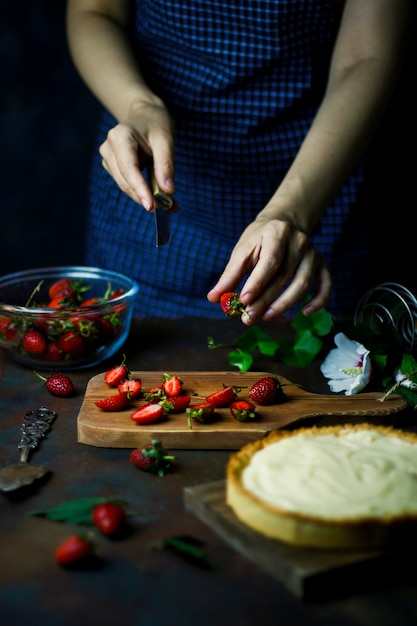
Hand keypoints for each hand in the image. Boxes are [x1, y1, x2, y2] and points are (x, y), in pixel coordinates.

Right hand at [99, 102, 175, 209]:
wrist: (145, 116)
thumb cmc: (156, 125)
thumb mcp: (166, 140)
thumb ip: (166, 165)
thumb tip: (167, 191)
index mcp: (120, 137)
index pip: (128, 168)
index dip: (139, 189)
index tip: (151, 206)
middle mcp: (108, 148)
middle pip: (125, 181)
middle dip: (146, 197)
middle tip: (170, 208)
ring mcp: (108, 159)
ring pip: (126, 187)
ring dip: (146, 197)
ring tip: (170, 204)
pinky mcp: (112, 168)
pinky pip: (128, 185)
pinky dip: (143, 193)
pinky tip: (159, 196)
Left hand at [207, 218, 331, 324]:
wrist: (284, 223)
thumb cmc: (259, 240)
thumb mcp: (242, 251)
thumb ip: (230, 275)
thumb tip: (213, 298)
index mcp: (277, 232)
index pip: (270, 261)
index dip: (257, 282)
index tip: (243, 300)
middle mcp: (299, 241)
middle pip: (284, 276)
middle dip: (265, 299)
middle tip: (249, 317)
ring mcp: (313, 254)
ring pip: (303, 283)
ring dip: (285, 304)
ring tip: (266, 317)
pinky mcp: (321, 264)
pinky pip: (326, 284)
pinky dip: (319, 300)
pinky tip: (304, 313)